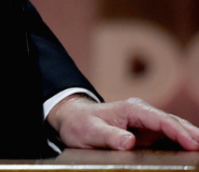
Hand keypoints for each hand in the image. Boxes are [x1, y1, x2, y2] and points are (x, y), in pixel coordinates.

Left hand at [47, 95, 198, 150]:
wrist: (74, 119)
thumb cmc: (81, 124)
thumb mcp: (91, 131)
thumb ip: (110, 136)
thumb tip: (129, 141)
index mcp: (131, 109)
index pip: (160, 119)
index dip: (178, 132)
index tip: (192, 144)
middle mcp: (142, 112)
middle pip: (173, 122)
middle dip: (192, 134)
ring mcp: (146, 121)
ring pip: (174, 128)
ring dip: (191, 138)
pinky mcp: (147, 131)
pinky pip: (168, 136)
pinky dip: (182, 142)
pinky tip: (192, 150)